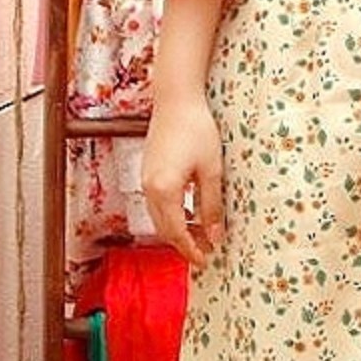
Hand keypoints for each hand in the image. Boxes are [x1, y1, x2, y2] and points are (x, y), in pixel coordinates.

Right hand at [142, 89, 224, 271]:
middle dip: (183, 244)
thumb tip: (214, 235)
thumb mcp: (211, 170)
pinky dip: (171, 214)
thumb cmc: (197, 129)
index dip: (191, 249)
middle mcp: (149, 189)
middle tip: (204, 252)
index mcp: (165, 191)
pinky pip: (157, 203)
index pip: (177, 232)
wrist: (176, 99)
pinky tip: (189, 212)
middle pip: (164, 229)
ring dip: (177, 229)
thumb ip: (211, 205)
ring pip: (159, 217)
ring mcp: (145, 180)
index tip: (205, 260)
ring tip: (199, 235)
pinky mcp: (148, 171)